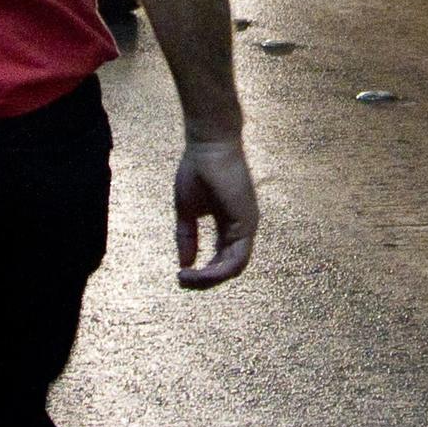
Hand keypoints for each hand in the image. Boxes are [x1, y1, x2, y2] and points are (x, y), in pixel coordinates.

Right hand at [172, 133, 258, 288]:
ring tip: (188, 278)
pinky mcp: (246, 223)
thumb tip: (185, 263)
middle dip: (205, 280)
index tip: (180, 274)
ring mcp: (247, 226)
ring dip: (210, 278)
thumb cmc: (197, 170)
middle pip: (229, 267)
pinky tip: (198, 271)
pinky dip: (217, 270)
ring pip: (234, 267)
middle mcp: (242, 228)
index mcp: (229, 225)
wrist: (207, 144)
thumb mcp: (186, 211)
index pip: (222, 259)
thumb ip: (187, 237)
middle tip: (183, 281)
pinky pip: (236, 258)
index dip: (203, 272)